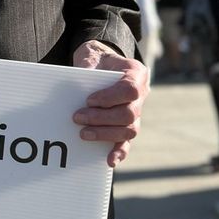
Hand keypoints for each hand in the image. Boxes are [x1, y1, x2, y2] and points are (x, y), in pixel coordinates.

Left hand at [72, 40, 148, 167]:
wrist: (101, 64)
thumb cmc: (97, 61)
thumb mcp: (92, 57)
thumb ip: (88, 69)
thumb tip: (76, 86)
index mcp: (137, 74)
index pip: (130, 90)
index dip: (110, 98)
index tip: (89, 100)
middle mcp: (142, 95)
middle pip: (129, 114)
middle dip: (101, 118)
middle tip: (77, 117)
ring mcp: (137, 112)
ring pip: (128, 130)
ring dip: (104, 134)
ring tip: (83, 133)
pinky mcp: (126, 126)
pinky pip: (126, 142)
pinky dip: (119, 152)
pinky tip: (110, 160)